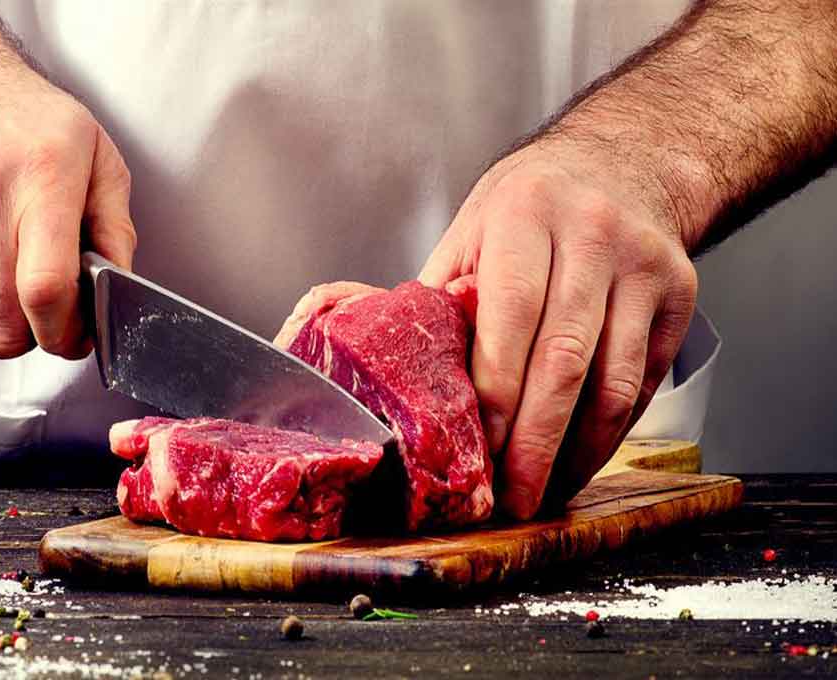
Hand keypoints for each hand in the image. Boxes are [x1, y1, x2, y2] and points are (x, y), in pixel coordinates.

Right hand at [0, 59, 135, 358]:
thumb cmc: (24, 120)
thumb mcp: (96, 155)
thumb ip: (116, 227)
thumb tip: (121, 289)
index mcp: (42, 177)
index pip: (46, 289)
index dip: (65, 333)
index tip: (76, 336)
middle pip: (0, 325)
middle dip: (30, 340)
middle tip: (42, 319)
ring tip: (3, 284)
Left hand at [419, 139, 697, 518]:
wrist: (622, 165)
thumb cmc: (530, 206)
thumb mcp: (473, 230)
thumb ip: (444, 297)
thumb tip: (394, 371)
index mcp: (523, 215)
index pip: (510, 315)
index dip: (497, 390)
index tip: (480, 449)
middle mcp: (590, 235)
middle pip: (564, 358)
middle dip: (536, 441)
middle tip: (513, 497)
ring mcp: (642, 265)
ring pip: (615, 380)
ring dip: (580, 450)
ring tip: (546, 490)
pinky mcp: (679, 295)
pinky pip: (644, 381)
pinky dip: (612, 431)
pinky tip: (581, 457)